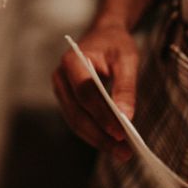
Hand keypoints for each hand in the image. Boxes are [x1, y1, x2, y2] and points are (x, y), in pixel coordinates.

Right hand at [52, 24, 138, 159]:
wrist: (103, 35)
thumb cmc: (115, 44)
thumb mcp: (127, 59)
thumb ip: (126, 86)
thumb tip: (126, 117)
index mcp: (72, 61)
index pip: (85, 93)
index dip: (102, 114)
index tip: (122, 133)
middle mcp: (60, 76)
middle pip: (77, 113)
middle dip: (101, 135)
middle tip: (125, 152)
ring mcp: (60, 89)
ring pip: (75, 121)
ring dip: (97, 139)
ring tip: (122, 152)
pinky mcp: (66, 99)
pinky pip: (77, 120)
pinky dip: (94, 134)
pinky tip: (112, 143)